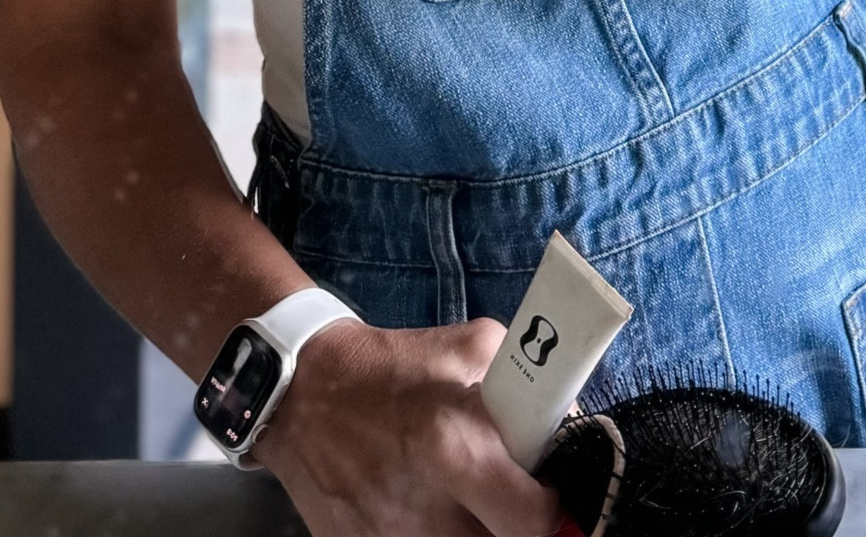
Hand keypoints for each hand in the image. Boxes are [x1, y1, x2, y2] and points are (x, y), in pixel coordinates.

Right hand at [255, 317, 564, 536]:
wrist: (303, 391)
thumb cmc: (394, 365)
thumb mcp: (471, 347)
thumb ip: (524, 383)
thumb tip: (563, 421)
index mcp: (453, 447)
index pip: (530, 519)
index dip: (549, 509)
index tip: (546, 490)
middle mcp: (424, 507)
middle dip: (512, 525)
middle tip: (510, 499)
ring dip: (474, 529)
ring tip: (468, 498)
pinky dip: (434, 534)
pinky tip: (430, 510)